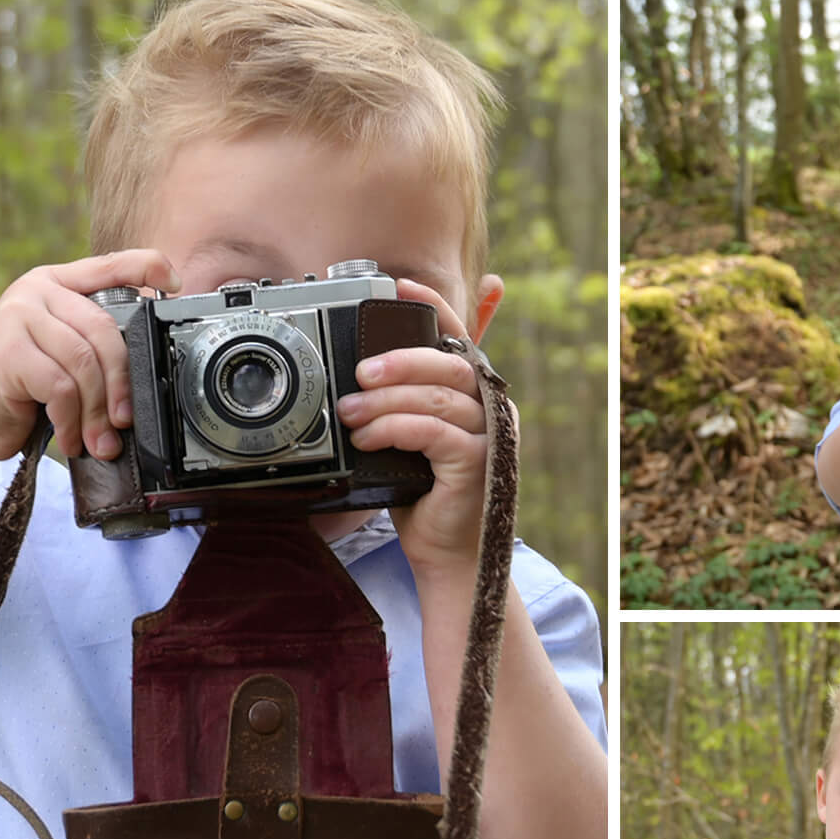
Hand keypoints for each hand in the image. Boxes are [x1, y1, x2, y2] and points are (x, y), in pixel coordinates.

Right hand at [0, 250, 182, 462]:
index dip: (147, 268)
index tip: (175, 284)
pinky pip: (60, 387)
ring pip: (84, 362)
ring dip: (97, 411)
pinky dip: (72, 420)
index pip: (110, 264)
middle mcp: (36, 291)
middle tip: (125, 421)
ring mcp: (17, 316)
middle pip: (104, 330)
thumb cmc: (17, 389)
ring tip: (99, 442)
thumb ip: (92, 345)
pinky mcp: (7, 352)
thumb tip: (149, 371)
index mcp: (56, 283)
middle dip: (121, 383)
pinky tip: (71, 439)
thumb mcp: (59, 357)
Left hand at [334, 279, 495, 574]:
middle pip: (448, 363)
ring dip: (385, 401)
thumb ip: (396, 402)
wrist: (444, 552)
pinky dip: (396, 429)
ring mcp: (489, 435)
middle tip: (360, 374)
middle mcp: (489, 407)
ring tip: (350, 412)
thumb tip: (357, 371)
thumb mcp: (405, 437)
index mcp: (474, 392)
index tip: (399, 285)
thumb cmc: (423, 492)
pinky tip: (369, 438)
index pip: (459, 336)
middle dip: (399, 360)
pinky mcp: (479, 463)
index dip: (433, 306)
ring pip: (436, 397)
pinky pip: (434, 432)